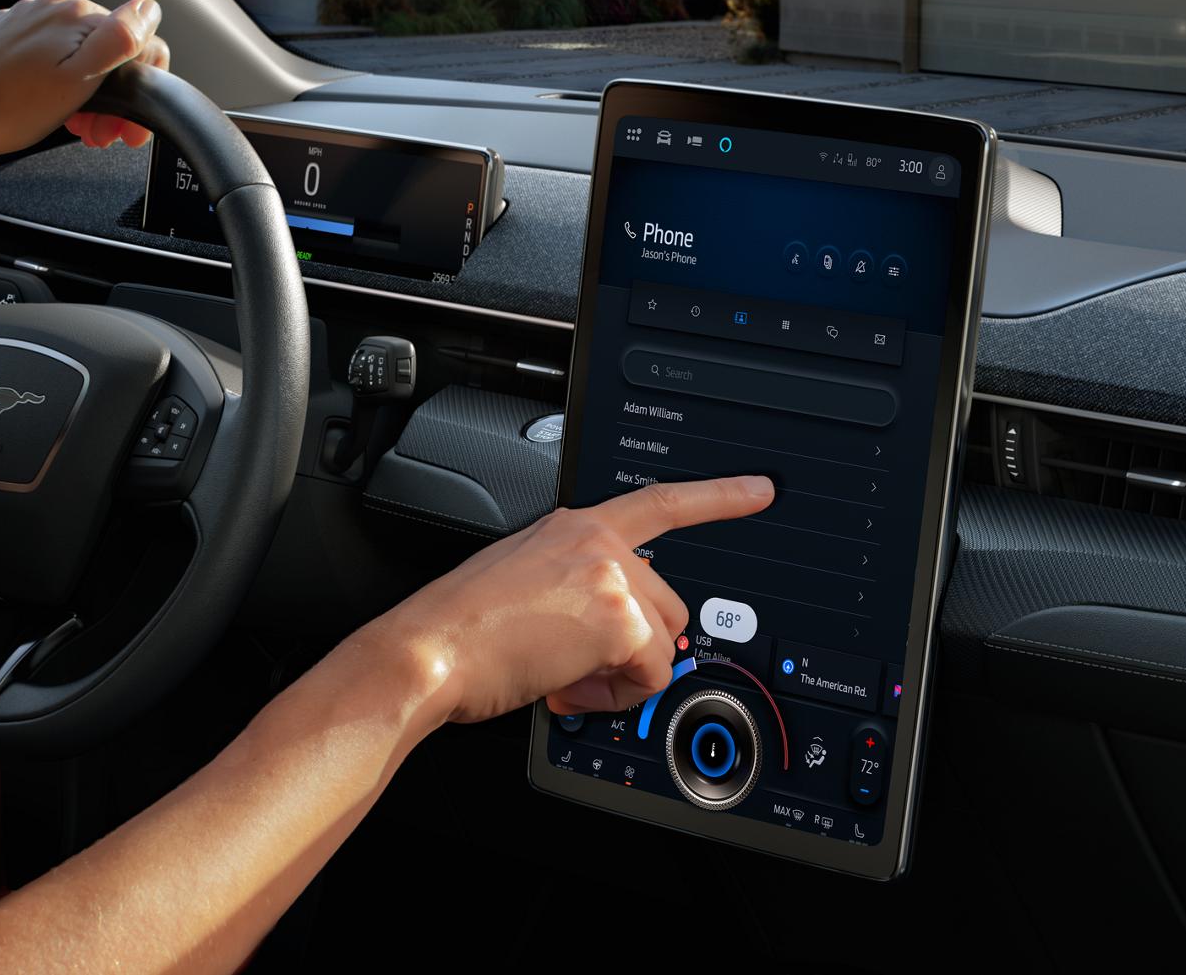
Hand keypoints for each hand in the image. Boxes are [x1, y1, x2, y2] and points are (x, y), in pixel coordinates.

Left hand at [0, 0, 169, 156]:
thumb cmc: (9, 107)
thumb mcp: (78, 79)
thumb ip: (119, 40)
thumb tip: (148, 9)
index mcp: (77, 15)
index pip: (142, 42)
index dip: (145, 86)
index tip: (130, 123)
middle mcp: (55, 9)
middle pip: (114, 52)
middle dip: (119, 96)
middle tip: (106, 132)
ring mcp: (33, 22)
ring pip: (88, 57)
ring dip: (96, 96)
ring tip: (84, 126)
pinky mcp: (16, 37)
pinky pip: (59, 58)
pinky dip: (69, 87)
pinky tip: (61, 111)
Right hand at [387, 476, 774, 723]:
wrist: (428, 651)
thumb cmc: (460, 627)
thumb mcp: (524, 579)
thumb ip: (578, 586)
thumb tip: (615, 634)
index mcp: (576, 527)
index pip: (661, 502)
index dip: (717, 495)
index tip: (757, 489)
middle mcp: (599, 543)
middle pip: (668, 602)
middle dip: (635, 645)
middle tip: (579, 665)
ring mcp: (612, 578)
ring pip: (662, 641)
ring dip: (622, 674)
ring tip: (565, 676)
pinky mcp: (619, 622)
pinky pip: (650, 675)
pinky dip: (615, 696)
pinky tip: (568, 686)